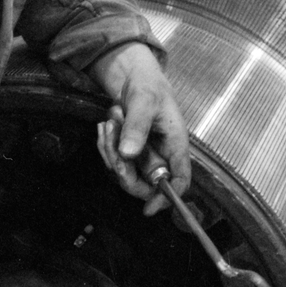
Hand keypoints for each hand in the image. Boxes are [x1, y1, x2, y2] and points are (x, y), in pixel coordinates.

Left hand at [89, 42, 190, 214]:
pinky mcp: (129, 154)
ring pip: (125, 173)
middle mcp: (162, 155)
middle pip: (145, 183)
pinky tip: (106, 126)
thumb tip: (129, 153)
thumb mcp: (144, 101)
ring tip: (110, 122)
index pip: (180, 180)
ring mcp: (144, 156)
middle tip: (110, 139)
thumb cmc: (148, 86)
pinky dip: (105, 146)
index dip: (168, 197)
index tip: (149, 208)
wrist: (134, 78)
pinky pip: (114, 162)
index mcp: (176, 144)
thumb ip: (138, 126)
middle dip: (123, 167)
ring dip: (110, 150)